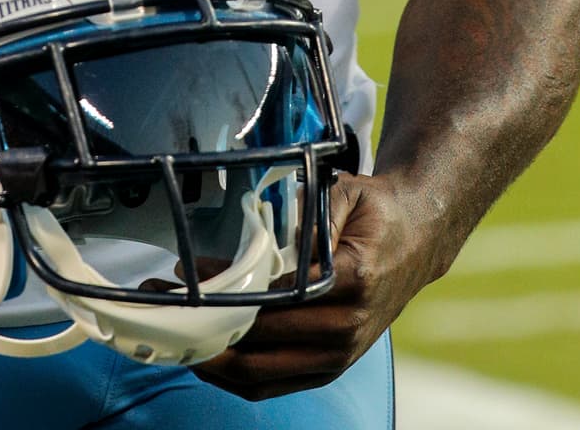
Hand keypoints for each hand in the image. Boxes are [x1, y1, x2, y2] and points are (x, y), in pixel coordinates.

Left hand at [195, 173, 432, 401]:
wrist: (418, 240)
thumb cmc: (376, 212)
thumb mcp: (347, 194)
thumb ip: (308, 216)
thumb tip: (259, 246)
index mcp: (353, 282)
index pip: (277, 299)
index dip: (227, 294)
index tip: (188, 278)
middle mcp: (347, 330)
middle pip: (260, 344)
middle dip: (205, 329)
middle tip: (162, 306)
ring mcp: (339, 356)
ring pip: (259, 375)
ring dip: (210, 358)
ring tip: (172, 333)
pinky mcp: (328, 368)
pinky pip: (271, 385)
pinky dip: (231, 375)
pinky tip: (202, 354)